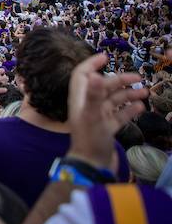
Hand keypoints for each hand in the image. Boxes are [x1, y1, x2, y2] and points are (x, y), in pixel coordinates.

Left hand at [65, 53, 146, 170]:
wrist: (92, 167)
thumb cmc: (90, 140)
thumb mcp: (91, 116)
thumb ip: (93, 95)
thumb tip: (94, 74)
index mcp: (79, 99)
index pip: (82, 75)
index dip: (91, 63)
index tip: (105, 56)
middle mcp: (87, 105)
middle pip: (103, 86)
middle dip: (119, 80)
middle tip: (139, 77)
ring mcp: (97, 117)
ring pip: (113, 100)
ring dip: (127, 95)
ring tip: (145, 92)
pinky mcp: (106, 129)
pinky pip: (119, 115)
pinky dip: (129, 110)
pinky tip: (140, 108)